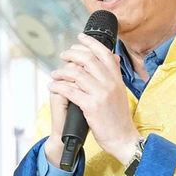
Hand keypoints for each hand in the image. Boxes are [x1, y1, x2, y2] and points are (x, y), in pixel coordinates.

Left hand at [46, 34, 139, 165]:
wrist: (123, 138)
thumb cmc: (119, 118)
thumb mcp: (121, 92)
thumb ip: (114, 75)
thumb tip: (113, 58)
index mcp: (117, 79)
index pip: (105, 53)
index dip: (91, 43)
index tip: (80, 37)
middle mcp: (110, 83)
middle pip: (88, 59)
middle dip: (72, 54)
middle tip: (63, 55)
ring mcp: (101, 94)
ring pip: (77, 73)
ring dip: (62, 71)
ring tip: (55, 73)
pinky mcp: (91, 106)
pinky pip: (70, 91)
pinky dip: (59, 86)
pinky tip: (53, 86)